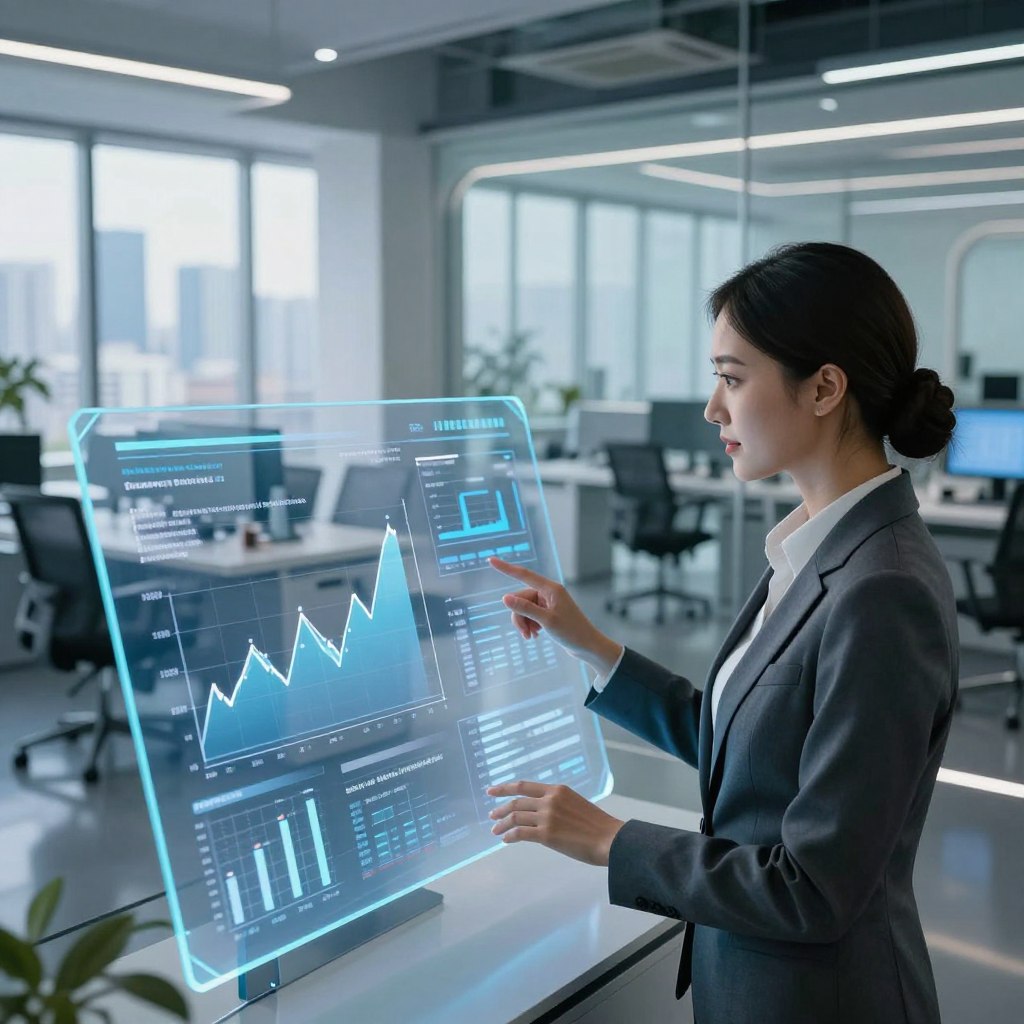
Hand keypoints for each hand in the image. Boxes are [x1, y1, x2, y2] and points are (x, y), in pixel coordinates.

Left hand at [487, 780, 624, 865]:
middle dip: (500, 808)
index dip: (505, 788)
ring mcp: (547, 816)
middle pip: (516, 802)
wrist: (609, 839)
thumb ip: (557, 804)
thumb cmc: (597, 825)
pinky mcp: (547, 834)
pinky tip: (506, 839)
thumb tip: (541, 813)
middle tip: (492, 815)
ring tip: (495, 830)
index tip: (492, 791)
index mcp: (557, 789)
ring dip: (502, 824)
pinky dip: (509, 835)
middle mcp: (550, 800)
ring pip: (515, 817)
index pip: (525, 786)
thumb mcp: (575, 804)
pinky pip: (520, 833)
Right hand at [488, 557, 622, 674]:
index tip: (491, 560)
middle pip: (521, 599)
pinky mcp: (548, 613)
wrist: (587, 646)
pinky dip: (529, 625)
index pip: (523, 574)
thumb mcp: (546, 621)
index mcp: (551, 589)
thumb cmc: (572, 632)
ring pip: (524, 609)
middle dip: (519, 616)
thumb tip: (504, 598)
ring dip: (524, 623)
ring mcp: (548, 603)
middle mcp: (549, 593)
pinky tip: (535, 635)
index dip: (506, 568)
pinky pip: (530, 615)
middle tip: (525, 634)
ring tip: (530, 637)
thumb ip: (525, 609)